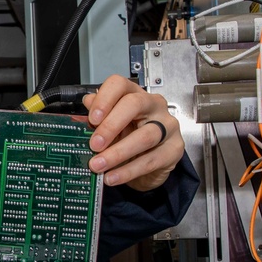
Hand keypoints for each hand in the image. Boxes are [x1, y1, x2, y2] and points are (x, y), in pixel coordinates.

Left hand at [82, 75, 183, 191]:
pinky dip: (128, 171)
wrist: (149, 164)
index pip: (120, 84)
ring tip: (98, 165)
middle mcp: (153, 105)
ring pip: (145, 136)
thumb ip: (98, 116)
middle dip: (110, 126)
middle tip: (94, 145)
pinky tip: (113, 177)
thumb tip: (87, 104)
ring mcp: (168, 126)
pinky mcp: (174, 149)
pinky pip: (151, 160)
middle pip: (134, 104)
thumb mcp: (110, 126)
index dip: (105, 99)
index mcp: (134, 94)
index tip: (92, 118)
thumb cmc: (129, 137)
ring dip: (117, 153)